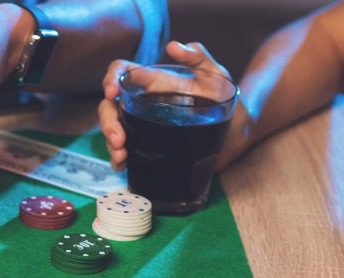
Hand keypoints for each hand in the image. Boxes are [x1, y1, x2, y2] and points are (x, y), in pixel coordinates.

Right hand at [98, 41, 232, 169]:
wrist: (234, 130)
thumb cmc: (223, 98)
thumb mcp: (215, 74)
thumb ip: (198, 57)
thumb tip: (173, 46)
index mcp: (153, 82)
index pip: (123, 72)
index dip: (111, 78)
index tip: (112, 92)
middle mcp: (142, 102)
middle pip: (111, 106)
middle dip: (109, 122)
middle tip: (119, 139)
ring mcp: (142, 125)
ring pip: (115, 130)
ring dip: (111, 144)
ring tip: (121, 156)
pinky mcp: (147, 145)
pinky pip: (126, 152)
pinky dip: (119, 160)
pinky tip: (123, 165)